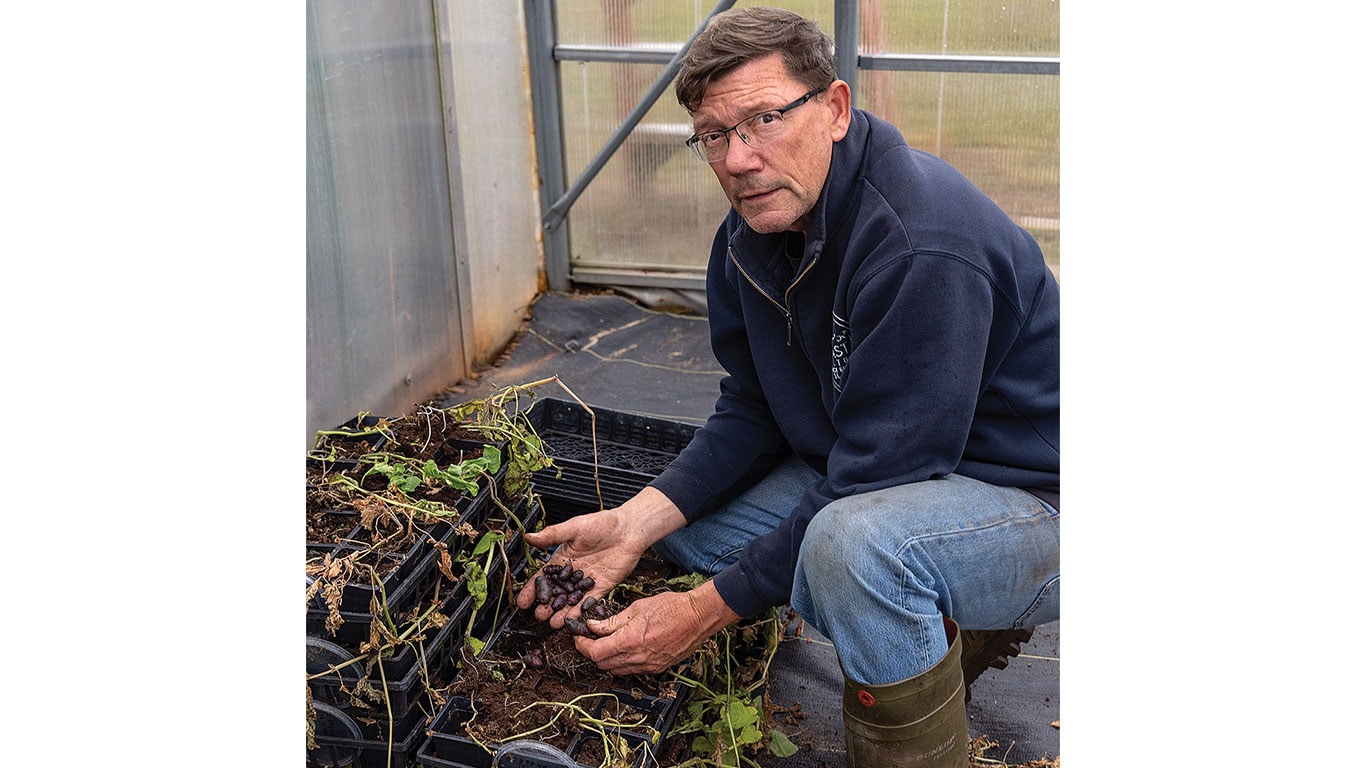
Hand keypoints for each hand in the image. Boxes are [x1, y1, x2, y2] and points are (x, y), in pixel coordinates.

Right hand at [516, 487, 686, 627]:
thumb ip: (552, 535)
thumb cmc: (602, 524)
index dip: (532, 590)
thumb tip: (529, 537)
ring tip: (553, 623)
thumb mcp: (574, 528)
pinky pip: (589, 602)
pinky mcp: (602, 587)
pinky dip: (580, 611)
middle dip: (546, 605)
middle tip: (539, 615)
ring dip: (561, 612)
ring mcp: (586, 582)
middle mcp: (572, 572)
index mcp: (562, 558)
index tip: (522, 602)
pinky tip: (572, 620)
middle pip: (555, 593)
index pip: (543, 577)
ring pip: (570, 600)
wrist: (629, 529)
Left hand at [573, 580, 739, 675]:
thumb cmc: (672, 607)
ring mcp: (649, 665)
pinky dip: (623, 662)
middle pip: (602, 664)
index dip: (582, 646)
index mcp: (630, 640)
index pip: (595, 652)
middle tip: (590, 638)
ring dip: (607, 659)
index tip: (579, 637)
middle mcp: (638, 657)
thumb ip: (613, 621)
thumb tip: (594, 626)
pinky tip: (625, 648)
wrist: (699, 616)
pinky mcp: (658, 668)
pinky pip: (632, 670)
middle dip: (592, 652)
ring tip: (607, 643)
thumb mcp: (638, 608)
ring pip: (616, 670)